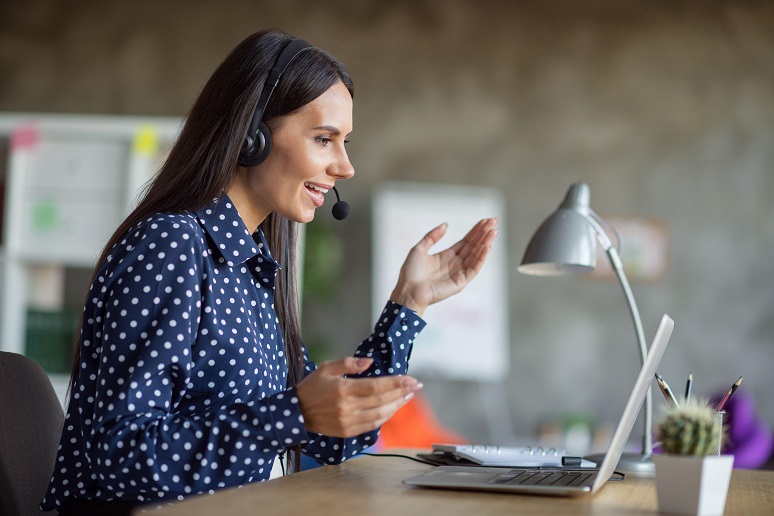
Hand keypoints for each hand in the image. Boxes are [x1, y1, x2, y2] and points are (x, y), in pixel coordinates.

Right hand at [295, 357, 422, 436]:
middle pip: (382, 401)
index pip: (377, 387)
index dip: (396, 383)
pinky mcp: (348, 431)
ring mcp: (348, 422)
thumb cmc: (311, 387)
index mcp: (343, 390)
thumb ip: (349, 363)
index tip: (411, 379)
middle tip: (415, 386)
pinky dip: (385, 417)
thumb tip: (370, 363)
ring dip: (397, 406)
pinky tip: (392, 408)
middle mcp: (348, 408)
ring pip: (380, 415)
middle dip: (402, 393)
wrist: (296, 413)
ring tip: (407, 396)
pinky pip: (372, 425)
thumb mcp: (327, 368)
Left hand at [390, 218, 497, 315]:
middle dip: (484, 234)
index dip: (476, 231)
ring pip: (476, 255)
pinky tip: (487, 247)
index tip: (485, 221)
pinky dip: (481, 258)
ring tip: (493, 231)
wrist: (408, 290)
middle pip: (473, 246)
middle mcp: (455, 263)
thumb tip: (445, 224)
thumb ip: (432, 236)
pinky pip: (474, 268)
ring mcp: (459, 272)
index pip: (466, 241)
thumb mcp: (419, 249)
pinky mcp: (461, 281)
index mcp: (447, 256)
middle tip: (494, 221)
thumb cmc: (410, 273)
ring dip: (485, 243)